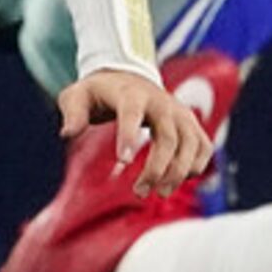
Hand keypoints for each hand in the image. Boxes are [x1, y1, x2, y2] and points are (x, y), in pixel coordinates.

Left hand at [54, 65, 213, 196]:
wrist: (127, 78)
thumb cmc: (99, 93)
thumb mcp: (77, 96)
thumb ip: (72, 112)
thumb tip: (68, 133)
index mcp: (131, 93)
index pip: (132, 112)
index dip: (128, 135)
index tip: (123, 162)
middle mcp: (161, 102)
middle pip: (168, 136)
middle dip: (157, 168)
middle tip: (140, 191)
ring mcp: (180, 113)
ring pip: (191, 144)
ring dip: (179, 172)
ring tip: (160, 193)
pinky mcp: (190, 124)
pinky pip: (204, 147)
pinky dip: (196, 166)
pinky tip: (177, 181)